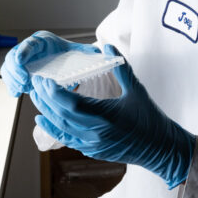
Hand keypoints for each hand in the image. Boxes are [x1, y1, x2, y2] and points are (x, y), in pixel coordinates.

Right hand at [0, 30, 100, 96]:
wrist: (62, 58)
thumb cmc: (67, 54)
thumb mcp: (77, 52)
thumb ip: (86, 52)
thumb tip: (97, 52)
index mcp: (42, 41)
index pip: (29, 44)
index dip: (23, 51)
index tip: (20, 60)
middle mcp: (29, 48)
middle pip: (13, 56)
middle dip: (16, 69)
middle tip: (24, 82)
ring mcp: (22, 60)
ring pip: (9, 66)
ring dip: (12, 78)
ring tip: (21, 89)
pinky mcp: (19, 71)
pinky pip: (9, 76)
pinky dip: (11, 84)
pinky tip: (16, 93)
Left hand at [30, 45, 194, 188]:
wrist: (162, 150)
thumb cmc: (152, 120)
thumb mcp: (137, 90)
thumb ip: (121, 68)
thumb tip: (109, 46)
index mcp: (106, 116)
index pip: (71, 104)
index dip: (54, 93)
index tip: (44, 80)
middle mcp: (95, 133)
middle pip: (61, 116)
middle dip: (45, 99)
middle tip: (34, 83)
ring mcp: (93, 145)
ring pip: (62, 129)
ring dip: (46, 112)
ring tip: (35, 97)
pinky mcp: (93, 152)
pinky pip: (68, 140)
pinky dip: (54, 129)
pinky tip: (43, 120)